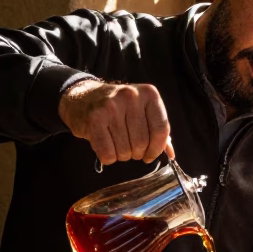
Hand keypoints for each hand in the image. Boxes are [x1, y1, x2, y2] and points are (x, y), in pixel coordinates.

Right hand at [59, 79, 173, 165]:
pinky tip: (105, 145)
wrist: (82, 96)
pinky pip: (108, 153)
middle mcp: (131, 97)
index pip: (161, 129)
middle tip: (128, 146)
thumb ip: (156, 129)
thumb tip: (170, 154)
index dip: (157, 148)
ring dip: (121, 155)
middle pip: (142, 142)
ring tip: (115, 142)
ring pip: (125, 150)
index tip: (150, 155)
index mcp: (148, 93)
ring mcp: (112, 107)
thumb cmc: (116, 107)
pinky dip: (108, 157)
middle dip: (136, 153)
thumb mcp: (141, 109)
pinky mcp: (94, 119)